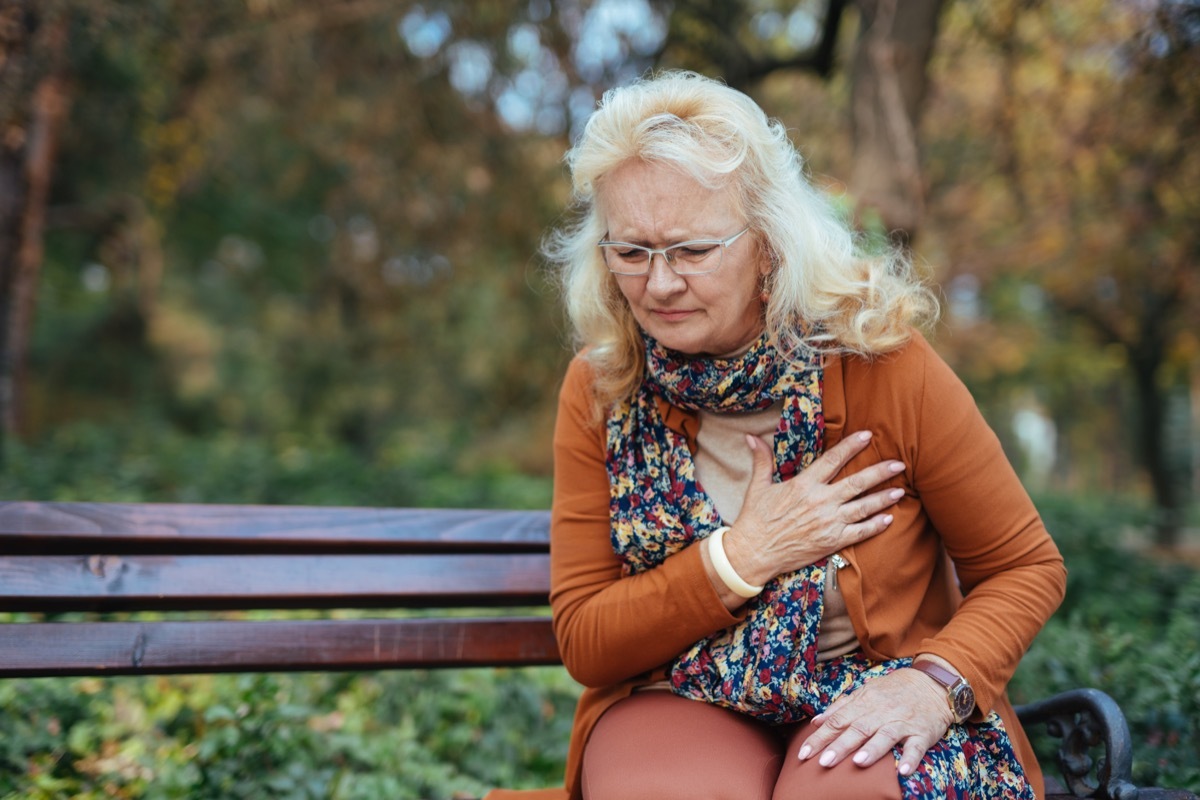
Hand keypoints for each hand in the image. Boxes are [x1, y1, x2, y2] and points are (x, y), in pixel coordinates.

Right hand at [722, 430, 904, 586]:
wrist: (754, 553)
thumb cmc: (754, 519)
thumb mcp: (758, 486)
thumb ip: (761, 460)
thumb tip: (751, 437)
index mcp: (803, 485)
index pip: (833, 460)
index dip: (852, 446)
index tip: (868, 436)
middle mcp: (820, 502)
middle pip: (857, 483)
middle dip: (880, 472)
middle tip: (899, 464)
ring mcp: (828, 523)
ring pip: (863, 507)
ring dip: (883, 498)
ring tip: (900, 490)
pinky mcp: (831, 542)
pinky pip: (859, 532)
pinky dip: (875, 526)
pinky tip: (888, 518)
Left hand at [798, 666, 952, 775]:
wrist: (930, 683)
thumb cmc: (892, 692)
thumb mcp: (864, 693)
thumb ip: (840, 708)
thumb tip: (815, 722)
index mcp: (864, 703)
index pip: (837, 721)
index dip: (820, 737)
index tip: (803, 753)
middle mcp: (881, 712)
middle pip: (858, 729)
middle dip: (840, 746)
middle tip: (823, 762)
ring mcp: (902, 722)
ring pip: (885, 736)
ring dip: (872, 750)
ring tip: (858, 763)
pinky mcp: (922, 733)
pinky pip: (916, 746)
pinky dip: (910, 758)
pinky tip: (903, 771)